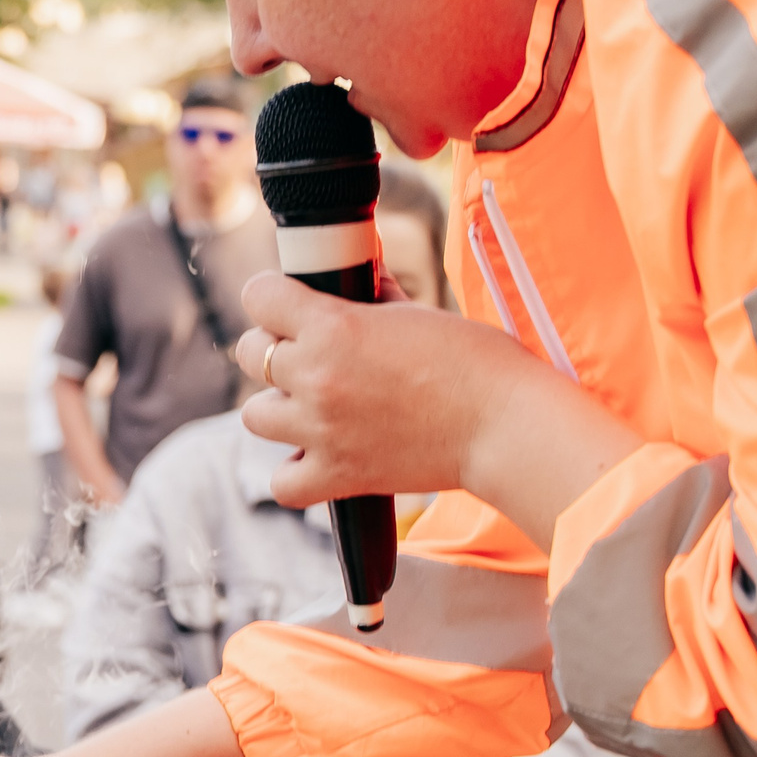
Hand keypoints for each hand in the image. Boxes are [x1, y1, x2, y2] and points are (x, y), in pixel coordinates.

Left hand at [231, 273, 533, 508]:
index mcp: (333, 326)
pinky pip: (283, 483)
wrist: (505, 424)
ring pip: (254, 416)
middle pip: (251, 353)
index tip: (286, 302)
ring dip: (278, 407)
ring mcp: (322, 430)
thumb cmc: (476, 362)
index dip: (271, 296)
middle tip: (307, 354)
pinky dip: (293, 472)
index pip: (259, 296)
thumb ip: (374, 296)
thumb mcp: (417, 312)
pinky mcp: (339, 476)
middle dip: (275, 348)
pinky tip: (315, 455)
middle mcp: (317, 377)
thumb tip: (358, 272)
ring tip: (311, 405)